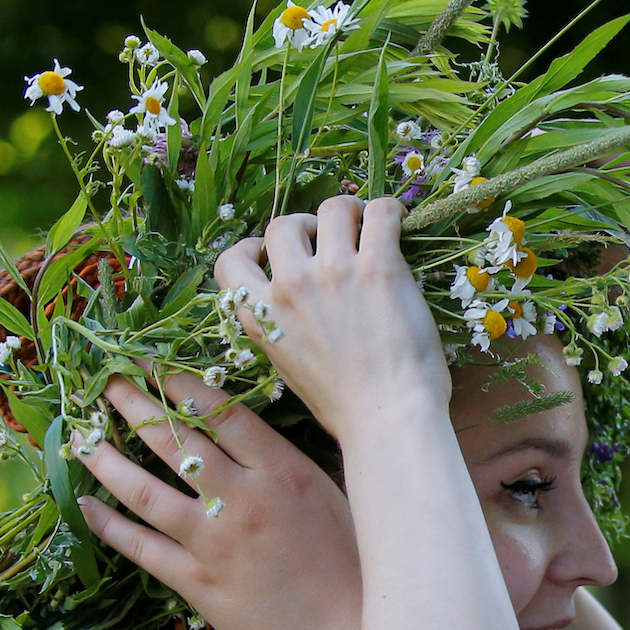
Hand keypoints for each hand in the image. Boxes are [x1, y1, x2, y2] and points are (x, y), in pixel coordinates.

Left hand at [77, 374, 363, 629]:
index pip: (219, 412)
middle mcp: (242, 498)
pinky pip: (140, 546)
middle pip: (174, 441)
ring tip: (81, 438)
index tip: (151, 366)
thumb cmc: (353, 564)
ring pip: (143, 490)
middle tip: (105, 384)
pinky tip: (86, 505)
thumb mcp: (333, 497)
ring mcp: (214, 541)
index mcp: (282, 471)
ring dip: (105, 459)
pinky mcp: (197, 582)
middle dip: (133, 406)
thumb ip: (286, 466)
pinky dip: (108, 524)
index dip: (178, 384)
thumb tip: (246, 437)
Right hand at [216, 195, 447, 438]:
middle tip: (333, 240)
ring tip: (367, 225)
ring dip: (349, 211)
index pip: (231, 263)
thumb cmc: (348, 410)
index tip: (271, 252)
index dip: (252, 249)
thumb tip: (303, 314)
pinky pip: (380, 213)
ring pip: (332, 209)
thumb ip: (286, 334)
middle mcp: (290, 287)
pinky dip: (389, 210)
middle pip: (283, 225)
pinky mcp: (378, 267)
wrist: (387, 420)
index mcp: (262, 317)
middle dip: (306, 225)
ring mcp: (332, 272)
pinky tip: (398, 221)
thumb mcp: (293, 372)